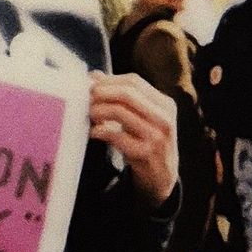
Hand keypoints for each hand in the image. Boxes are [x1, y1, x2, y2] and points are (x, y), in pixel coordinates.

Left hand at [89, 72, 177, 208]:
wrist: (162, 176)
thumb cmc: (146, 140)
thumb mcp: (141, 116)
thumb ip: (122, 96)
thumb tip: (94, 75)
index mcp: (165, 104)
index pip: (134, 81)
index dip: (109, 80)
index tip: (91, 85)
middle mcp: (164, 118)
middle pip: (127, 93)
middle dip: (102, 93)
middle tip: (86, 98)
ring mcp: (156, 136)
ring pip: (120, 112)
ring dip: (98, 110)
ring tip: (88, 114)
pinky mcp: (144, 153)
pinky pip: (115, 136)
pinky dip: (100, 131)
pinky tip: (93, 132)